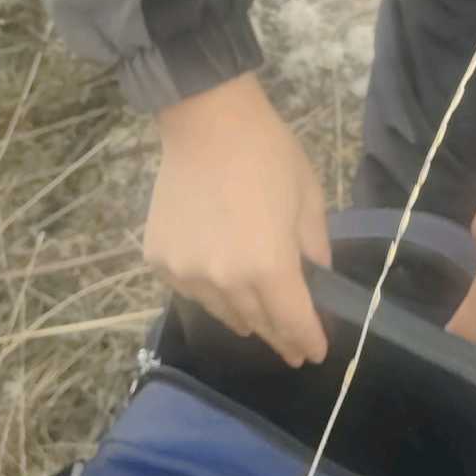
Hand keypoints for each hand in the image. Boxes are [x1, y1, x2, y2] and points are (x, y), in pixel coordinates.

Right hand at [145, 75, 330, 367]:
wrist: (207, 121)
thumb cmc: (268, 154)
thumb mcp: (309, 200)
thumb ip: (315, 250)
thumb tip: (315, 281)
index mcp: (269, 267)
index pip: (293, 323)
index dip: (307, 341)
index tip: (315, 354)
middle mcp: (225, 281)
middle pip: (258, 324)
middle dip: (279, 335)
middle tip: (291, 344)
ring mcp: (187, 274)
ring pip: (222, 313)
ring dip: (244, 314)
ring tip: (256, 310)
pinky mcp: (159, 261)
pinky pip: (191, 290)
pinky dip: (208, 288)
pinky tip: (219, 272)